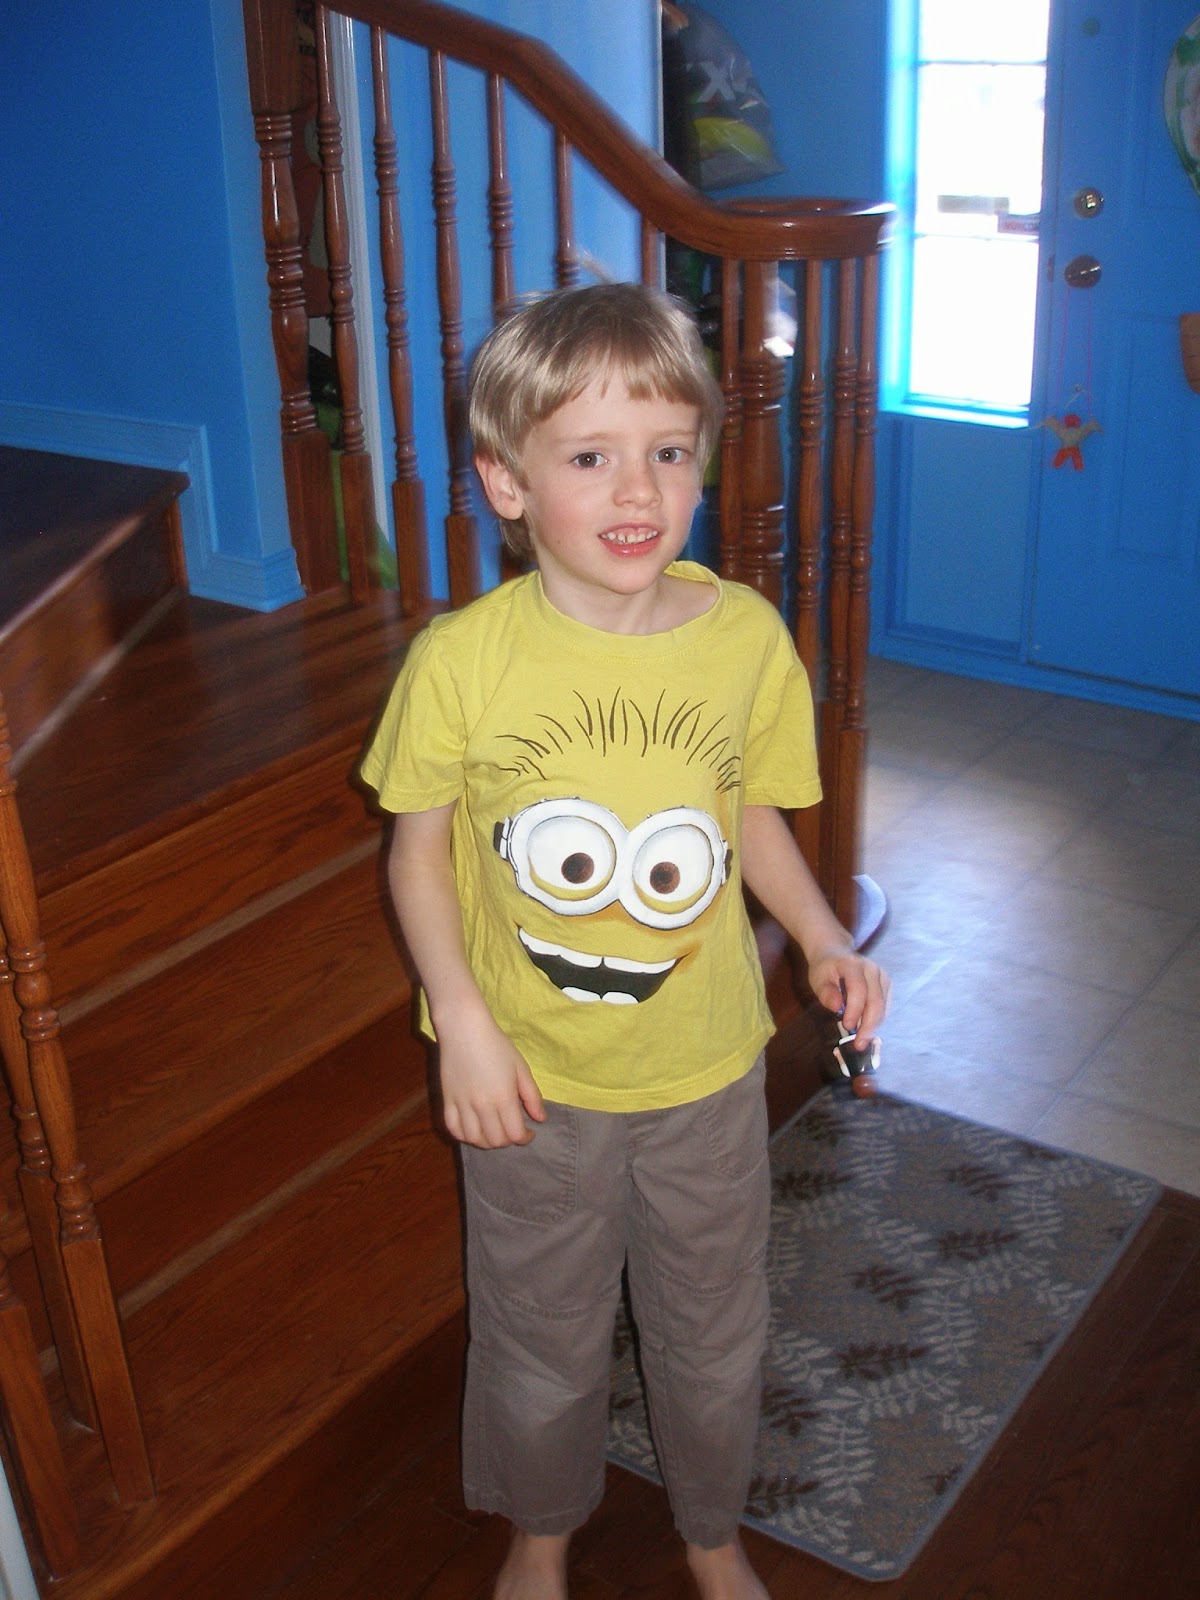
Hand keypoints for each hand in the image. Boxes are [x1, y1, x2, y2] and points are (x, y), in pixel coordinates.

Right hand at [434, 996, 545, 1147]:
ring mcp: (462, 1104)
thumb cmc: (496, 1045)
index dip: (524, 1138)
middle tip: (512, 1130)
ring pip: (474, 1139)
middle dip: (508, 1140)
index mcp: (504, 1097)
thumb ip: (532, 1096)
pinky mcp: (446, 1100)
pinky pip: (453, 1129)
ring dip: (487, 1141)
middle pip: (496, 1140)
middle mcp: (482, 1106)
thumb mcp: (521, 1067)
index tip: (529, 1132)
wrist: (464, 1029)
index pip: (514, 1134)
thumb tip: (540, 1119)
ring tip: (494, 1132)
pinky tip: (473, 1130)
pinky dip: (464, 1136)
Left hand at [807, 949, 889, 1049]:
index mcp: (853, 965)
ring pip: (883, 1006)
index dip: (854, 1010)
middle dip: (868, 1026)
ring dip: (873, 1026)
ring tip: (861, 1041)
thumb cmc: (825, 968)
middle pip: (876, 1001)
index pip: (858, 990)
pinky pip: (885, 1006)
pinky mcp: (887, 984)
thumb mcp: (817, 978)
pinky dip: (877, 1020)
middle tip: (859, 1044)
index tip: (847, 1026)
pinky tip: (866, 1029)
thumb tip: (837, 1008)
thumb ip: (826, 993)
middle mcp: (872, 969)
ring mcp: (882, 976)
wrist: (836, 952)